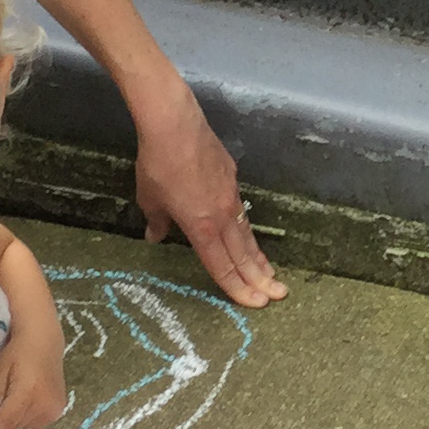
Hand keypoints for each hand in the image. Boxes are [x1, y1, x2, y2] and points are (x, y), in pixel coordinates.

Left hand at [0, 328, 67, 428]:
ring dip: (14, 417)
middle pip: (14, 424)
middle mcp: (44, 405)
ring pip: (24, 425)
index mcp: (29, 393)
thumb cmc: (18, 352)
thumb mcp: (0, 367)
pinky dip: (25, 416)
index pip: (6, 420)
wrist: (44, 343)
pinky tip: (25, 400)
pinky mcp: (58, 411)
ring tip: (13, 397)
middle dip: (1, 419)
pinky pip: (35, 422)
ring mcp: (54, 410)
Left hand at [133, 93, 283, 307]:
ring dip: (258, 256)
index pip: (221, 266)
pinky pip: (241, 210)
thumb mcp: (149, 199)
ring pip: (246, 233)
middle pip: (243, 254)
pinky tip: (247, 234)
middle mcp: (222, 215)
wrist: (175, 124)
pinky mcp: (231, 177)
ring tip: (271, 274)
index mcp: (202, 227)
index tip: (255, 303)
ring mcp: (230, 195)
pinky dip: (247, 229)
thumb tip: (155, 236)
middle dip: (260, 278)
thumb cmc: (158, 164)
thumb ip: (157, 221)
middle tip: (278, 295)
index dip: (237, 288)